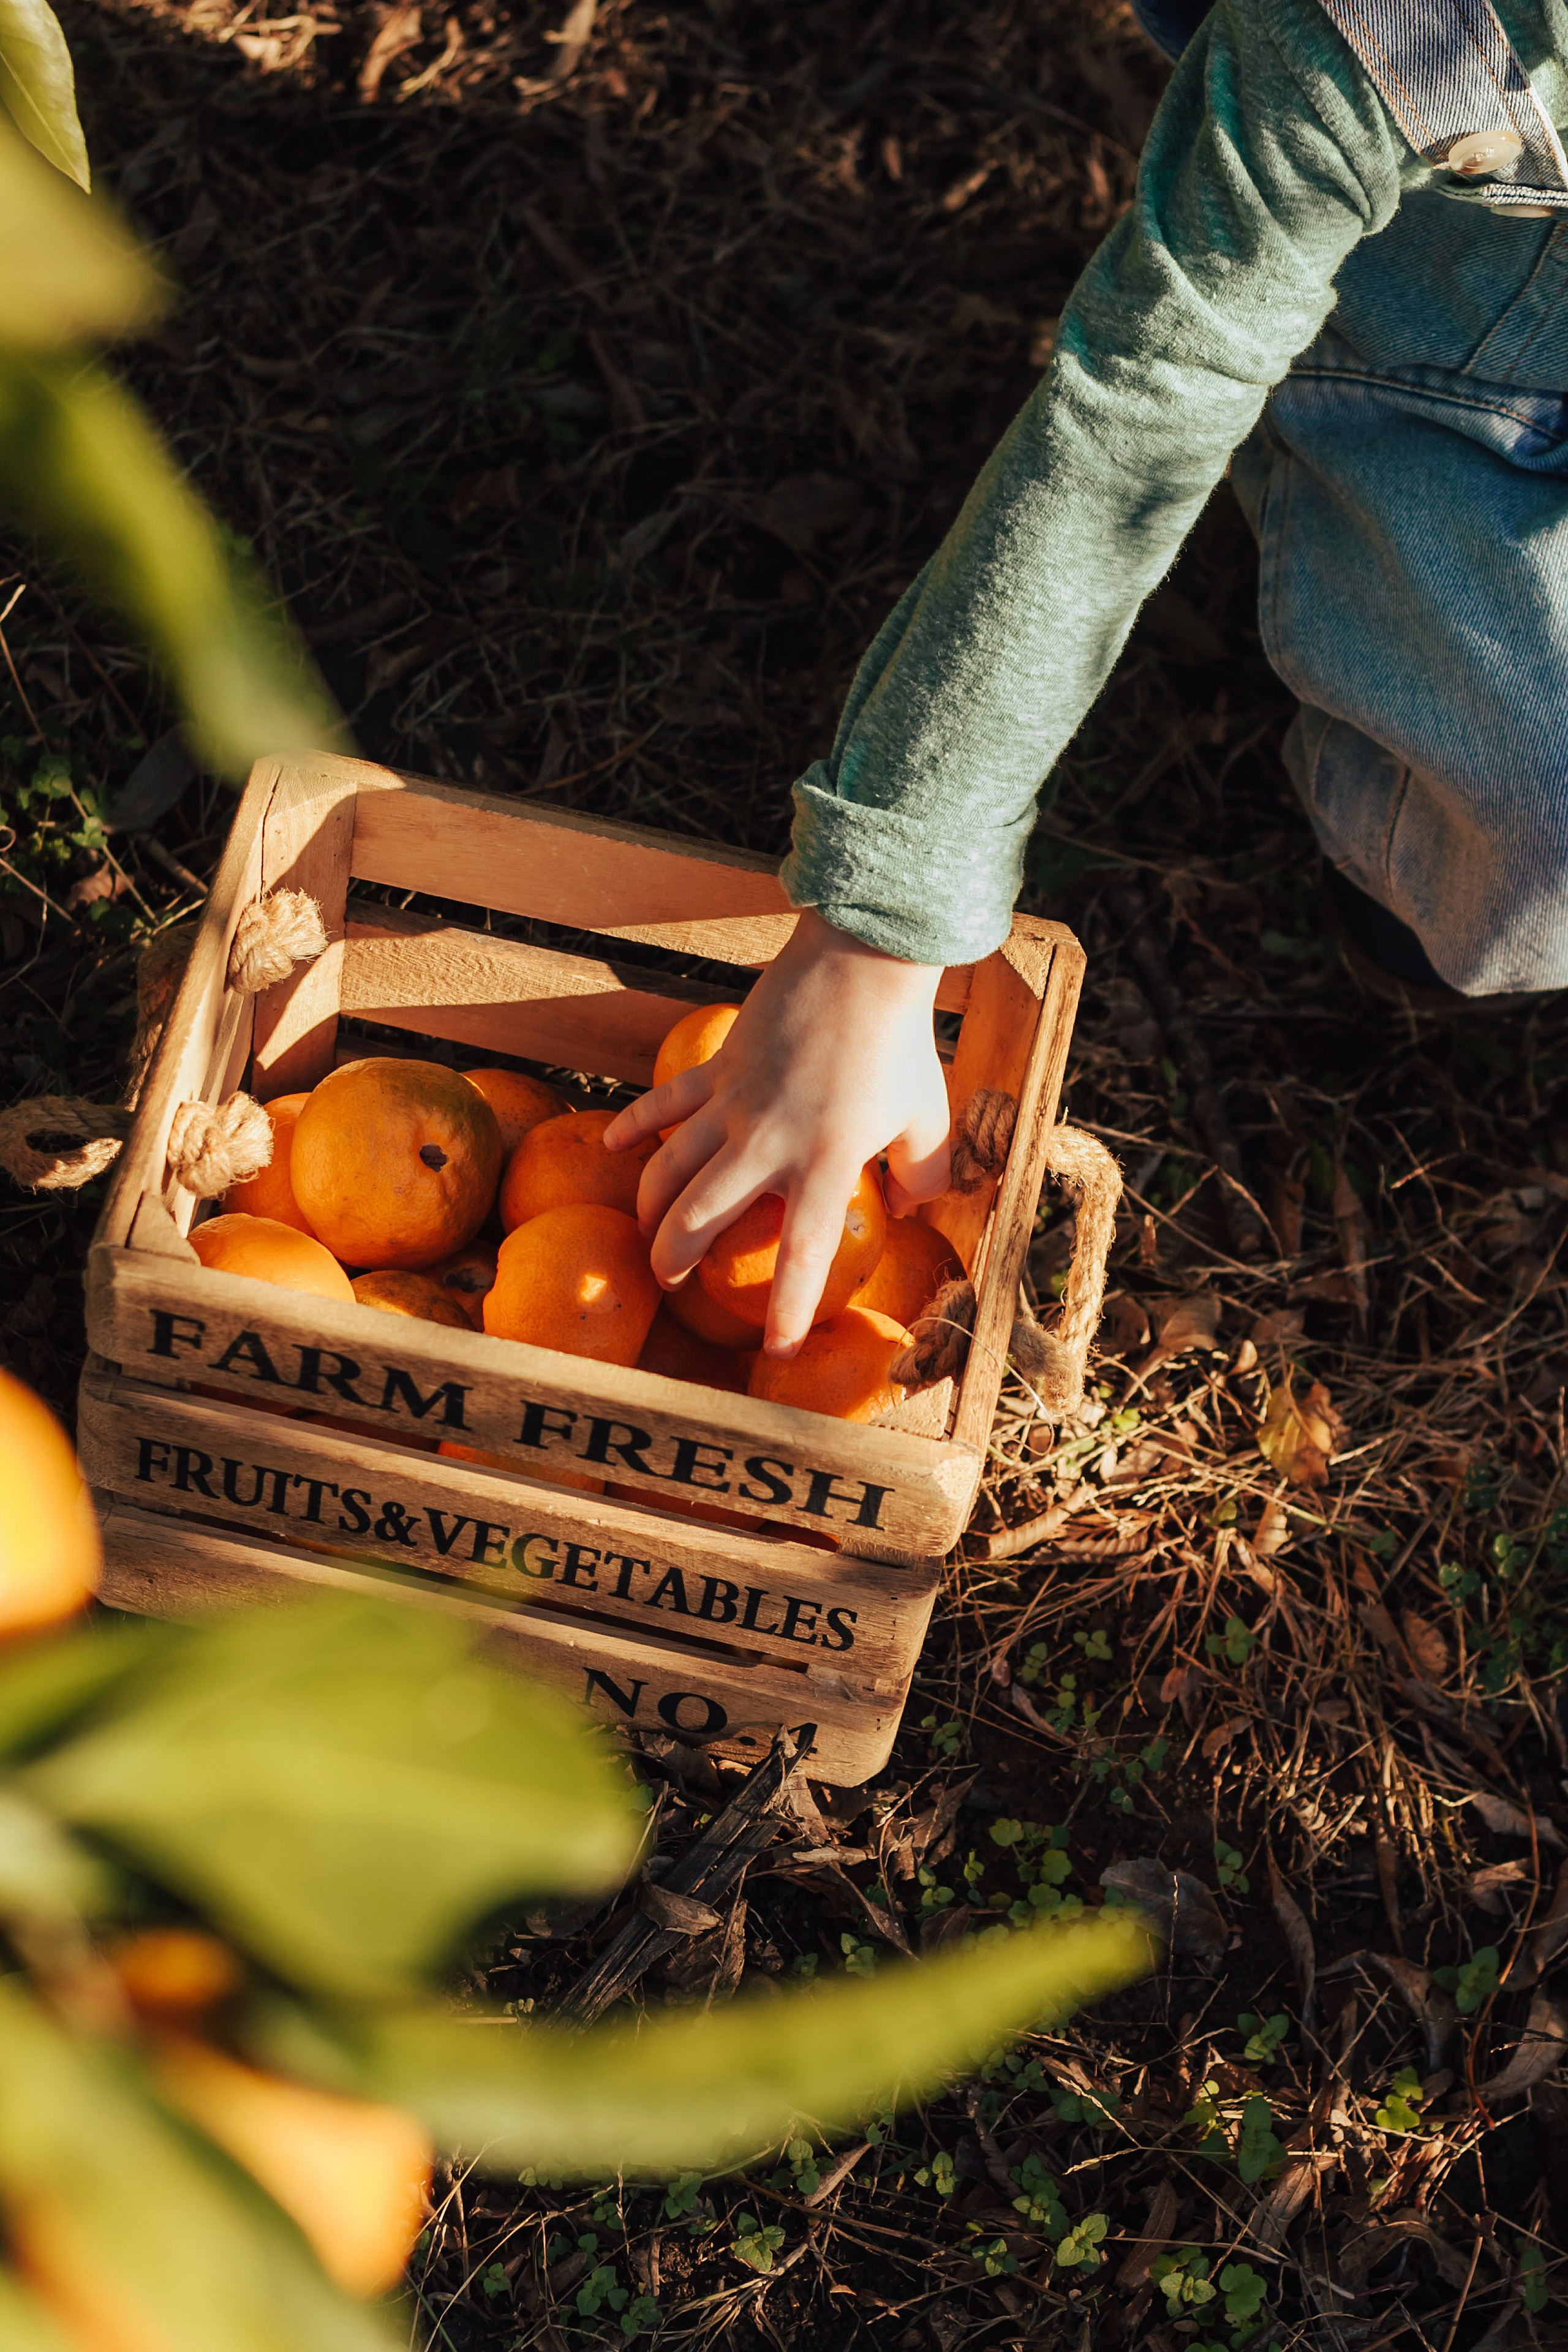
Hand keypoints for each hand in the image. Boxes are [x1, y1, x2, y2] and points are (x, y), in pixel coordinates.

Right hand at [603, 910, 949, 1353]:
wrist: (861, 966)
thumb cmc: (900, 1046)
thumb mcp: (927, 1120)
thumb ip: (922, 1175)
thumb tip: (906, 1204)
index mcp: (823, 1165)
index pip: (801, 1256)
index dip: (785, 1308)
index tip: (773, 1350)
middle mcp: (766, 1144)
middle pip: (700, 1218)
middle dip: (675, 1257)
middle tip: (670, 1279)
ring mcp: (732, 1104)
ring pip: (669, 1168)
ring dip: (648, 1205)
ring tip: (643, 1232)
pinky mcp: (716, 1067)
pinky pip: (664, 1102)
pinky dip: (634, 1124)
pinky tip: (611, 1143)